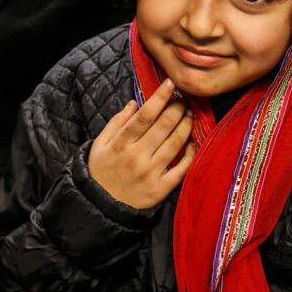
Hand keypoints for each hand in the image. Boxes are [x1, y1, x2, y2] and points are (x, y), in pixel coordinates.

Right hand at [87, 79, 195, 208]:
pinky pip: (181, 169)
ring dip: (186, 125)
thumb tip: (134, 103)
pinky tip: (192, 143)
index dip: (159, 97)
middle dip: (177, 108)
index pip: (145, 115)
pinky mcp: (160, 189)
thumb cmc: (100, 172)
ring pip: (175, 144)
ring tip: (190, 115)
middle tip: (183, 100)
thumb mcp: (99, 145)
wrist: (99, 207)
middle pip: (164, 126)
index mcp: (121, 144)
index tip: (170, 84)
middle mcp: (137, 157)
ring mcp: (150, 173)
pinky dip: (190, 153)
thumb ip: (116, 122)